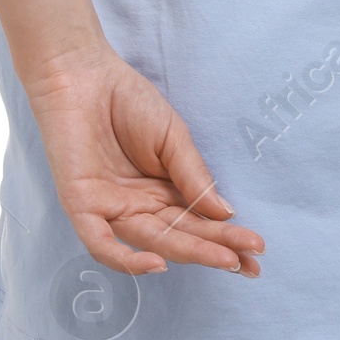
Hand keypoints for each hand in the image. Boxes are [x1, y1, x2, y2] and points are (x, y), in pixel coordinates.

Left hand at [23, 48, 264, 277]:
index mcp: (162, 191)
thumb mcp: (174, 137)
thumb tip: (227, 213)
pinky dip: (126, 259)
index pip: (198, 221)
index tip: (258, 249)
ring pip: (151, 242)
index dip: (227, 235)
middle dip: (216, 250)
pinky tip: (158, 264)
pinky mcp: (82, 206)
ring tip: (224, 259)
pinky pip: (101, 243)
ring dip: (188, 253)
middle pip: (180, 236)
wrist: (84, 74)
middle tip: (250, 265)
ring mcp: (110, 209)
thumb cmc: (128, 101)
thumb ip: (195, 176)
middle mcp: (139, 207)